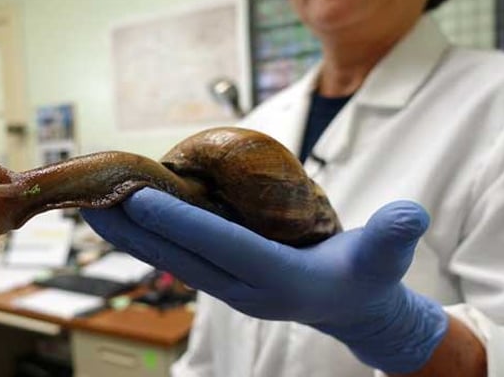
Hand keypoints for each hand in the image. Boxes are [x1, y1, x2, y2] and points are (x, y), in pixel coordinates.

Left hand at [81, 188, 447, 373]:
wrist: (351, 307)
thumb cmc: (367, 277)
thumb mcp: (385, 256)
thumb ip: (393, 236)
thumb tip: (410, 214)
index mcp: (277, 279)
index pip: (221, 245)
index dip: (180, 221)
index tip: (140, 196)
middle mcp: (243, 287)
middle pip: (181, 254)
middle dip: (136, 228)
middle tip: (94, 197)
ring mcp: (228, 286)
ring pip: (171, 258)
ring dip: (132, 235)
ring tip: (93, 207)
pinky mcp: (223, 279)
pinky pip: (178, 256)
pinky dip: (150, 238)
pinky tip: (127, 219)